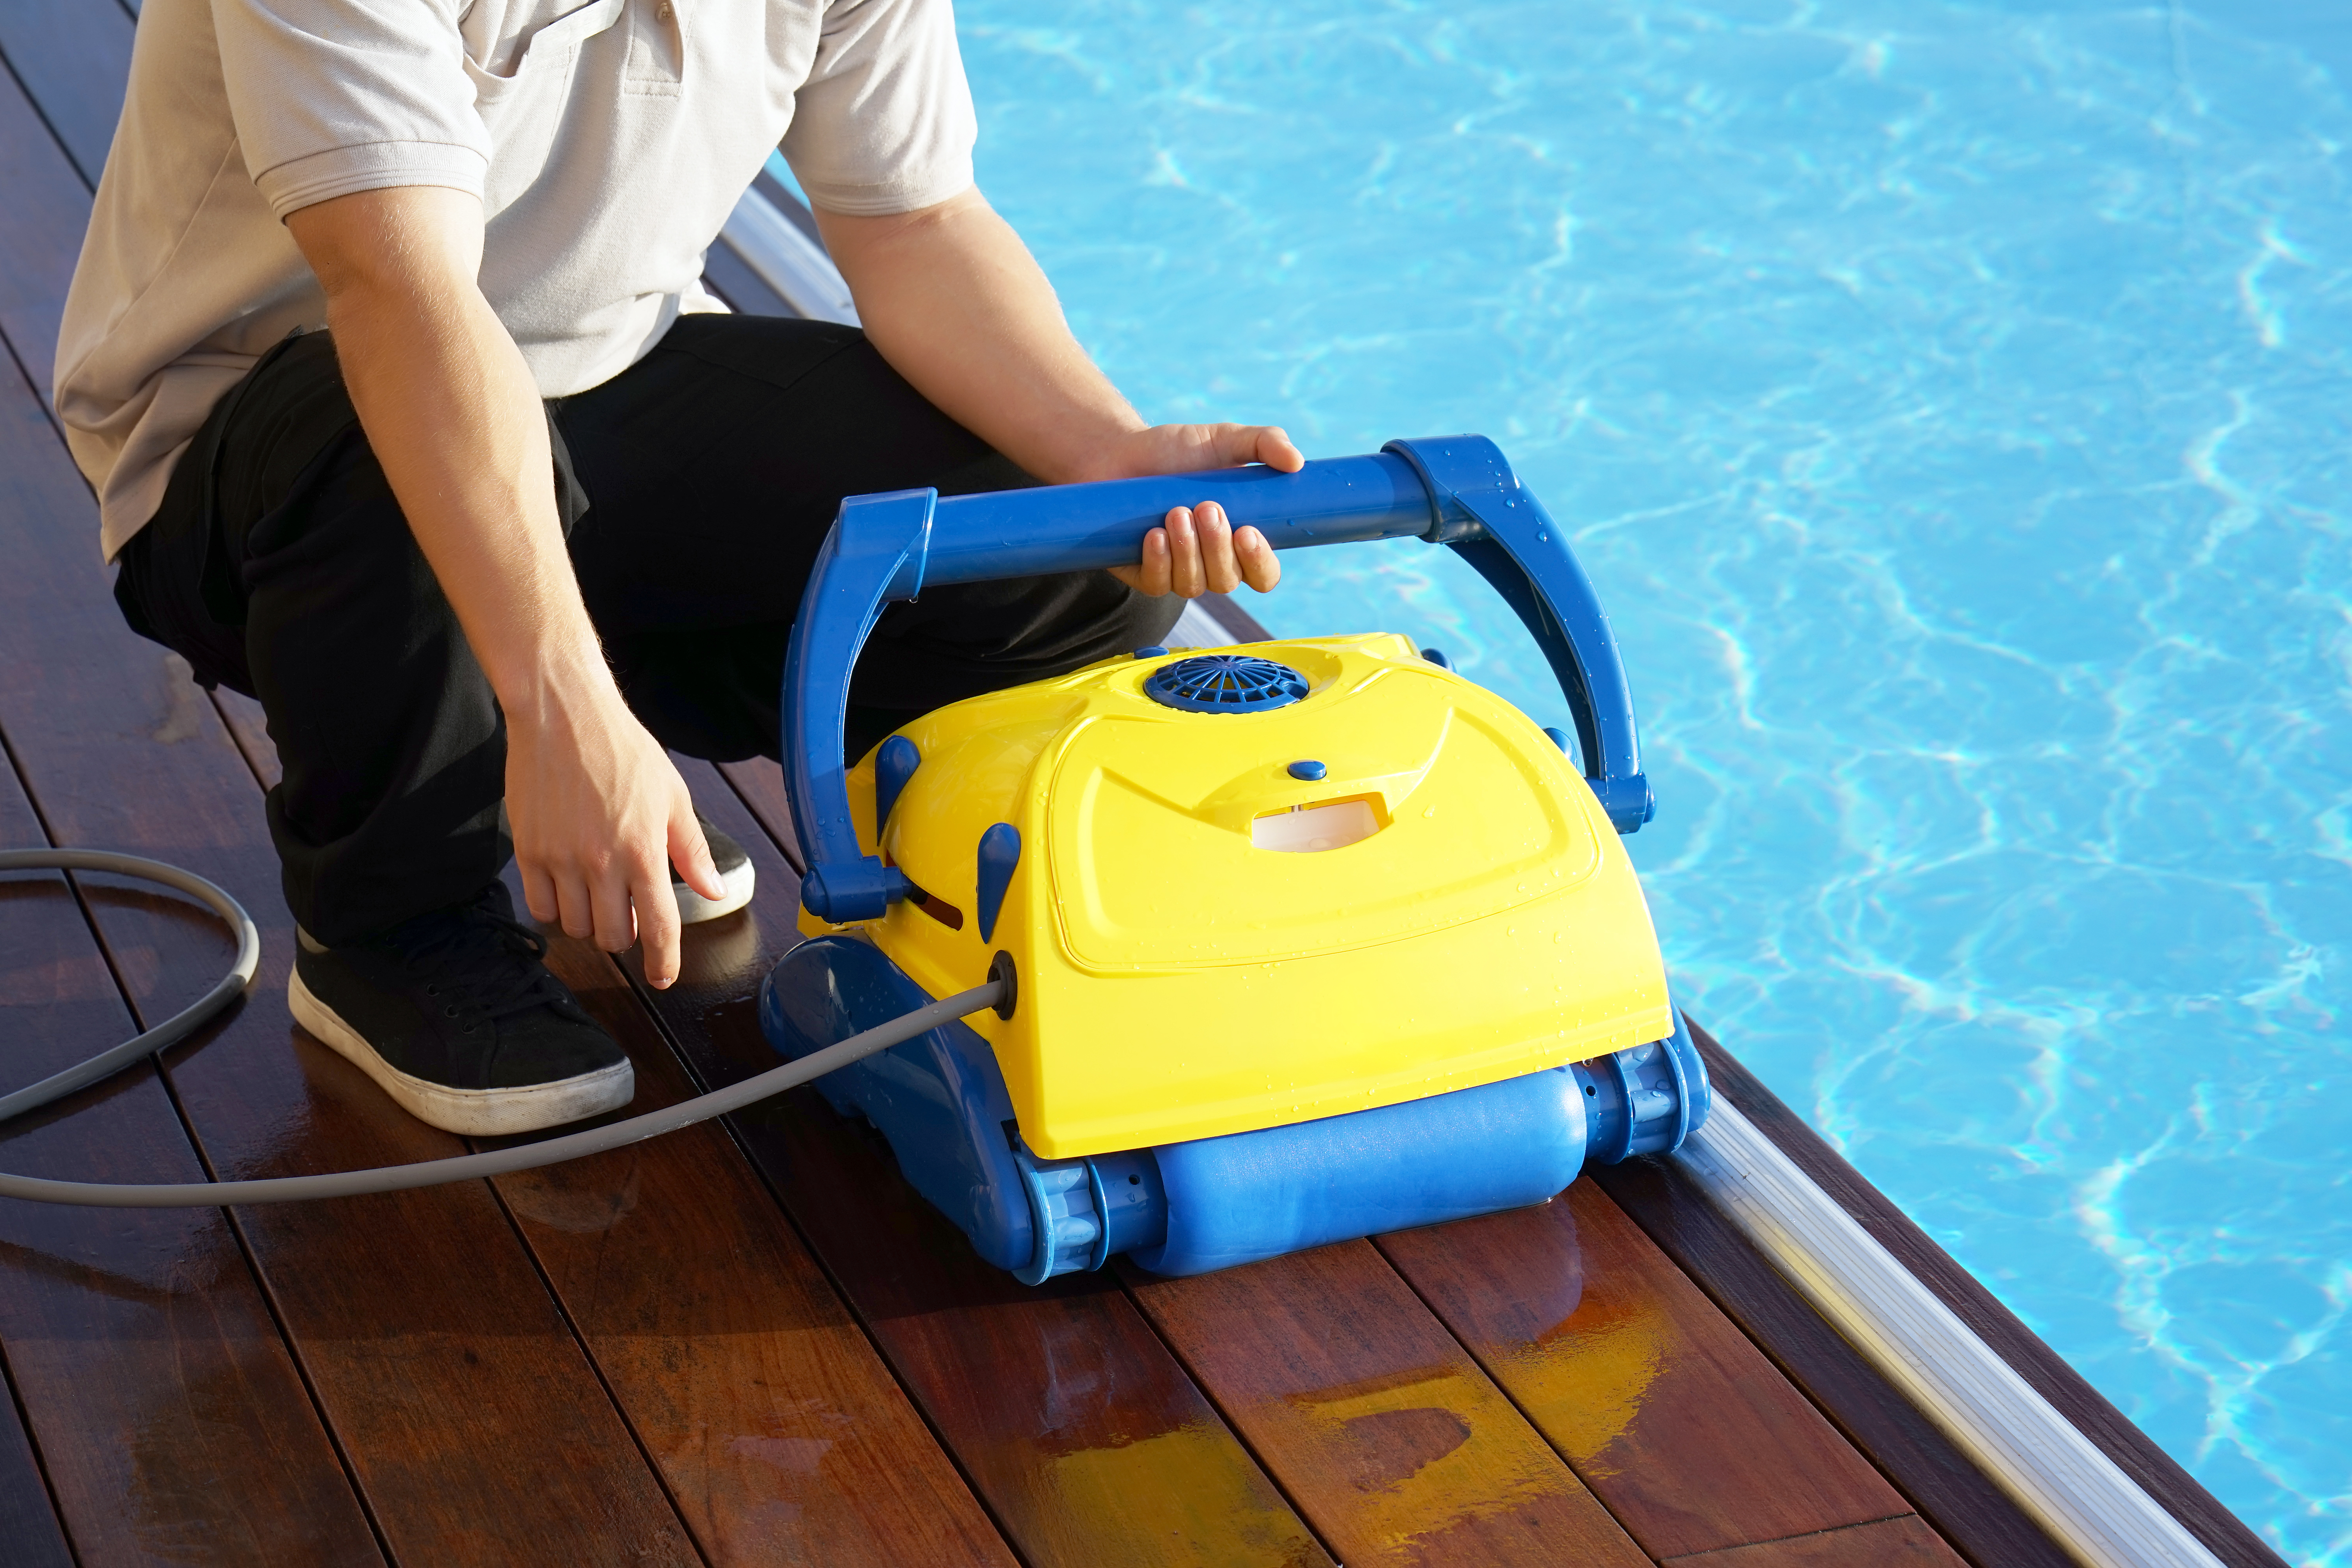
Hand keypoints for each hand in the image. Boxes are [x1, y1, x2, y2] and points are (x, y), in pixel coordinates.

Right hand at [505, 665, 726, 988]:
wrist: (563, 714)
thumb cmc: (623, 750)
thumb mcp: (672, 796)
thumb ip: (691, 850)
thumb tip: (712, 891)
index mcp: (644, 851)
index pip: (659, 927)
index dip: (663, 962)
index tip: (663, 978)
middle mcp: (601, 863)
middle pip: (613, 937)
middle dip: (625, 937)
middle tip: (629, 914)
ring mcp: (560, 860)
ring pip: (576, 927)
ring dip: (590, 922)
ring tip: (597, 894)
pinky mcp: (528, 851)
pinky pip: (540, 908)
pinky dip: (555, 909)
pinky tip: (566, 888)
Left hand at [1093, 423, 1301, 598]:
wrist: (1119, 452)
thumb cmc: (1176, 450)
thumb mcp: (1224, 438)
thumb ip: (1264, 442)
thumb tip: (1296, 461)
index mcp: (1238, 541)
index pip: (1263, 574)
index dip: (1260, 563)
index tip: (1248, 532)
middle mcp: (1211, 564)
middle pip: (1228, 581)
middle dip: (1218, 547)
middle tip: (1207, 507)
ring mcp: (1177, 572)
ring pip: (1193, 584)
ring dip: (1188, 550)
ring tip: (1176, 511)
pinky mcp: (1144, 574)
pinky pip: (1157, 584)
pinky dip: (1159, 560)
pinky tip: (1155, 535)